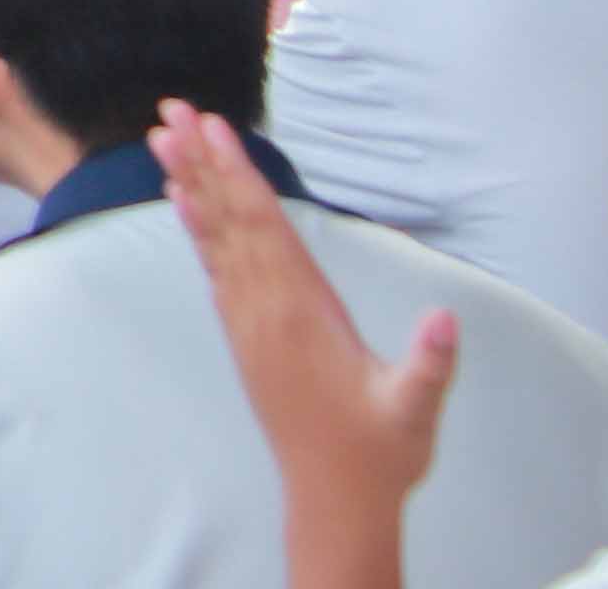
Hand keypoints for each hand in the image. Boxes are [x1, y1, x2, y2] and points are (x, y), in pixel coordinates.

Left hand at [164, 103, 454, 549]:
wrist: (334, 498)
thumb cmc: (380, 452)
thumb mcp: (414, 410)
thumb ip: (429, 365)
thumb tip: (446, 320)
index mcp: (302, 312)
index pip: (265, 227)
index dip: (239, 175)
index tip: (213, 127)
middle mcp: (265, 309)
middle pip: (228, 219)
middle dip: (200, 162)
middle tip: (169, 108)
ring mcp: (249, 322)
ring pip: (214, 238)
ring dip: (191, 185)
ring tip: (161, 138)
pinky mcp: (246, 337)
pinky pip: (215, 268)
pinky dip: (197, 230)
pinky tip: (183, 203)